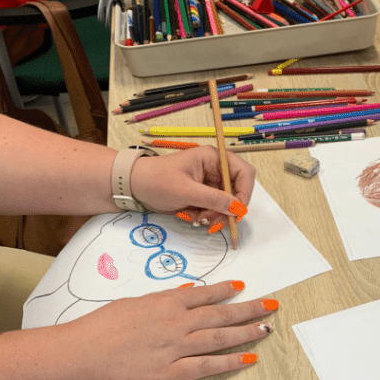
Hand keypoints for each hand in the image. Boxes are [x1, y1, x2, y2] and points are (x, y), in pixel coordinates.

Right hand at [68, 280, 275, 379]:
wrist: (81, 354)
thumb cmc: (99, 329)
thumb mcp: (131, 304)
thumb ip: (161, 301)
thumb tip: (185, 293)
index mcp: (164, 303)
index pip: (203, 294)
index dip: (225, 291)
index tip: (242, 288)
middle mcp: (176, 323)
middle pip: (221, 315)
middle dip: (249, 308)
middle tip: (271, 305)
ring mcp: (175, 349)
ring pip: (220, 338)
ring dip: (247, 332)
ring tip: (267, 328)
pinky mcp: (171, 374)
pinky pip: (208, 366)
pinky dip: (232, 362)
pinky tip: (250, 359)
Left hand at [130, 146, 254, 226]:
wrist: (134, 186)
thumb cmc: (156, 180)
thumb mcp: (186, 190)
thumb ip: (214, 199)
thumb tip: (238, 209)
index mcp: (213, 158)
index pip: (244, 172)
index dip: (245, 192)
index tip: (238, 211)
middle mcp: (215, 169)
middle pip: (237, 191)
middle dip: (228, 208)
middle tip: (214, 221)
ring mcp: (209, 183)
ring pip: (226, 203)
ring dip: (216, 215)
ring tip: (199, 219)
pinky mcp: (202, 195)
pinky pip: (215, 209)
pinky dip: (208, 216)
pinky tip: (194, 217)